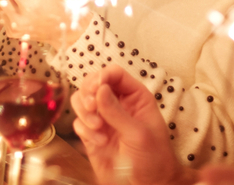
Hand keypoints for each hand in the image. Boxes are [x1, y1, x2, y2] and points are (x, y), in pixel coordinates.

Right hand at [72, 66, 189, 184]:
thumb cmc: (154, 159)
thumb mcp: (139, 133)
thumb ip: (117, 111)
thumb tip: (100, 89)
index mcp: (135, 97)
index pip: (114, 74)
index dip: (102, 76)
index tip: (97, 88)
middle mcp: (117, 104)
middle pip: (92, 83)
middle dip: (88, 93)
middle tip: (92, 107)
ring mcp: (103, 118)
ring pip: (81, 101)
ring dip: (84, 112)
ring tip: (97, 126)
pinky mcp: (92, 134)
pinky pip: (78, 122)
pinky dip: (84, 129)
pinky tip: (99, 141)